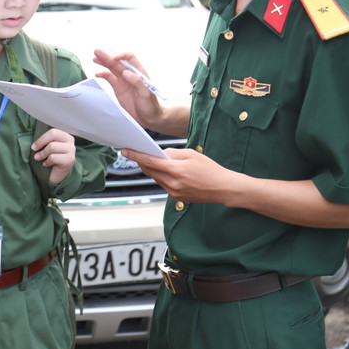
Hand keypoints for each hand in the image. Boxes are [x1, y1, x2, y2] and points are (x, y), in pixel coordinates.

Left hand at [31, 128, 75, 184]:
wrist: (58, 175)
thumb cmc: (52, 159)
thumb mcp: (48, 147)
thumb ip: (46, 141)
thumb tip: (35, 140)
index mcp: (64, 135)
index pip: (53, 132)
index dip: (41, 138)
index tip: (33, 146)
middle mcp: (70, 140)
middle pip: (53, 135)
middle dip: (41, 143)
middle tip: (34, 150)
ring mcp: (71, 150)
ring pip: (52, 146)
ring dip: (42, 154)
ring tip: (39, 158)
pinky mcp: (70, 159)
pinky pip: (53, 157)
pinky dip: (47, 161)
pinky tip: (46, 164)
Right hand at [92, 49, 161, 127]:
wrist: (149, 118)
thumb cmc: (151, 105)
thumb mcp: (146, 94)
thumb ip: (137, 82)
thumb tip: (126, 72)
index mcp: (139, 73)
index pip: (130, 58)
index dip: (122, 55)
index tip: (114, 58)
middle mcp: (130, 74)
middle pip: (117, 62)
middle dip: (107, 56)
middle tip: (97, 52)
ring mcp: (123, 81)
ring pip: (112, 68)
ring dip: (103, 63)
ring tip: (94, 58)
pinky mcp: (118, 88)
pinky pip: (109, 78)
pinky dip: (103, 75)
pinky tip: (97, 74)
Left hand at [121, 147, 235, 203]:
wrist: (222, 188)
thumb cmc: (210, 169)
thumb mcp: (191, 154)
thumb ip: (172, 153)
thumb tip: (158, 154)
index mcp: (176, 170)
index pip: (150, 161)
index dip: (135, 156)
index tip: (125, 151)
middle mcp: (173, 183)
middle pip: (149, 170)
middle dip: (142, 161)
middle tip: (138, 152)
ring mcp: (173, 192)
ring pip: (155, 178)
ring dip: (152, 169)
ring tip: (157, 161)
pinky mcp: (175, 198)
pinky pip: (163, 184)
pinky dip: (161, 176)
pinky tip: (168, 171)